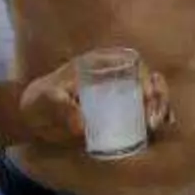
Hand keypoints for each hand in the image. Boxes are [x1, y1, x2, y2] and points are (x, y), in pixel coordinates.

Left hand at [18, 57, 176, 147]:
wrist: (33, 119)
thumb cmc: (38, 102)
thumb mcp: (44, 100)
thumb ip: (58, 106)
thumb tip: (80, 124)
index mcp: (101, 63)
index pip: (133, 63)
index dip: (146, 78)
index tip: (146, 96)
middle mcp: (117, 76)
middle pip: (150, 80)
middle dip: (159, 97)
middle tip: (152, 120)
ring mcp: (121, 95)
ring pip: (153, 97)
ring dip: (161, 109)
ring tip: (154, 127)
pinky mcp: (122, 114)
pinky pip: (145, 114)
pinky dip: (157, 120)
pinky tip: (158, 130)